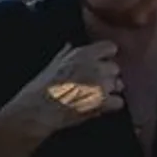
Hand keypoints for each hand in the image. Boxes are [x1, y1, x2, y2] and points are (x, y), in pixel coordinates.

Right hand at [8, 42, 124, 137]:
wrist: (37, 111)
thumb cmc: (40, 89)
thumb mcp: (52, 64)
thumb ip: (65, 54)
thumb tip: (70, 45)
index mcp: (82, 54)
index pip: (110, 47)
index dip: (105, 56)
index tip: (100, 63)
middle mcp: (95, 67)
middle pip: (114, 68)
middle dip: (107, 76)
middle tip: (93, 85)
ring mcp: (101, 85)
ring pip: (118, 85)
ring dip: (109, 91)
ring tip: (93, 97)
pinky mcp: (103, 103)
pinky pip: (119, 102)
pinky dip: (111, 106)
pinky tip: (99, 107)